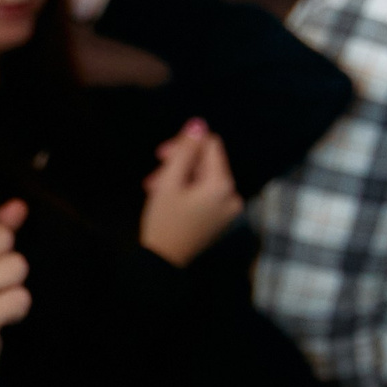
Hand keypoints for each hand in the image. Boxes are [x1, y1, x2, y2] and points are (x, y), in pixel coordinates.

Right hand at [139, 118, 241, 266]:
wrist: (162, 263)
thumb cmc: (163, 222)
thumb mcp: (168, 183)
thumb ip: (184, 151)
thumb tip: (198, 123)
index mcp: (222, 184)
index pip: (210, 145)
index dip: (184, 145)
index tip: (161, 156)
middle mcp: (232, 195)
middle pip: (207, 163)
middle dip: (179, 165)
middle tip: (153, 178)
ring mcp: (229, 209)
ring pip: (204, 179)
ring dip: (180, 179)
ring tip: (156, 190)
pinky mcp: (222, 219)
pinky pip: (207, 194)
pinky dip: (188, 192)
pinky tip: (170, 200)